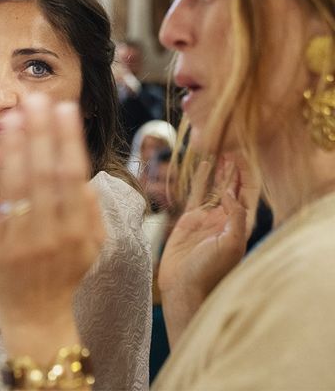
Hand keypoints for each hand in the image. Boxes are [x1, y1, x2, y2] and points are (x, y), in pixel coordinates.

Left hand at [0, 95, 102, 360]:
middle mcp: (49, 233)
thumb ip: (91, 210)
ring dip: (13, 147)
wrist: (37, 317)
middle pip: (43, 172)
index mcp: (77, 230)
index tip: (63, 108)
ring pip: (15, 185)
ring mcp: (18, 241)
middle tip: (35, 98)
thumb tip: (84, 173)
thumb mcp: (92, 247)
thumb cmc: (67, 276)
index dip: (67, 138)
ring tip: (12, 115)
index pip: (72, 174)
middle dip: (40, 132)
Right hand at [158, 156, 253, 345]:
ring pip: (214, 187)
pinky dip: (199, 179)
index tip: (242, 156)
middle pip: (232, 187)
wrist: (185, 287)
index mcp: (240, 226)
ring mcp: (206, 218)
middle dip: (233, 168)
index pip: (247, 194)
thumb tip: (228, 192)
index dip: (246, 176)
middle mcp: (225, 219)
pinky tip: (203, 164)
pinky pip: (195, 194)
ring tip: (220, 150)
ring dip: (218, 170)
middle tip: (231, 146)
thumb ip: (234, 216)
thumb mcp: (230, 244)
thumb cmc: (210, 271)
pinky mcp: (188, 220)